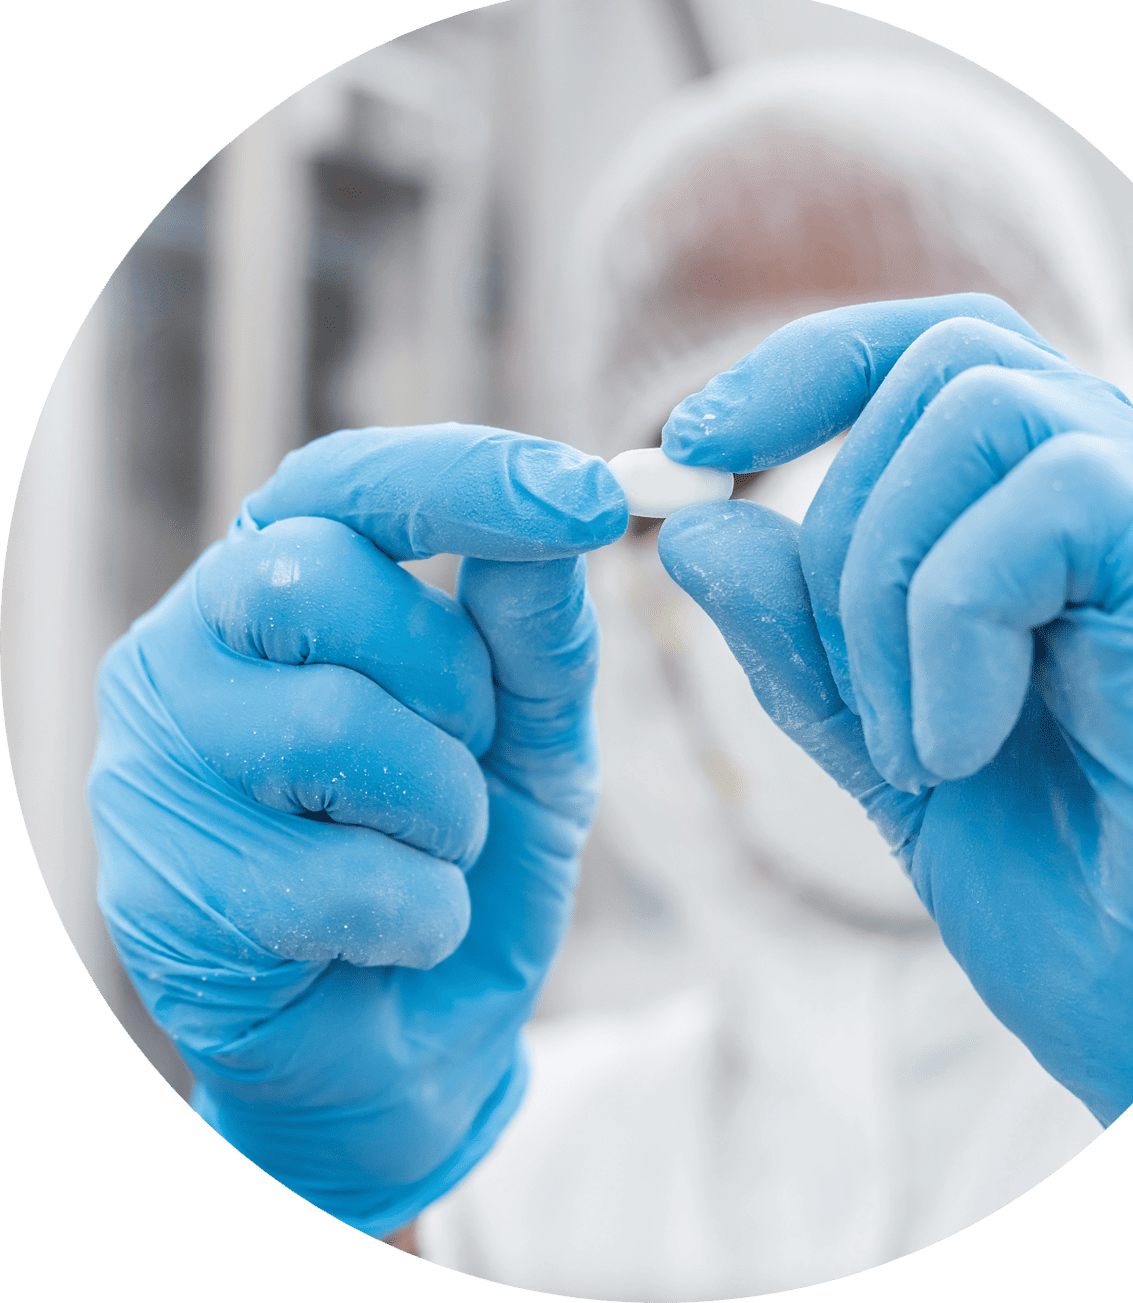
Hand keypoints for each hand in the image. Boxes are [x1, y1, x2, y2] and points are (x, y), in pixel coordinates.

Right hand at [89, 424, 627, 1235]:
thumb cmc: (464, 858)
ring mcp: (155, 767)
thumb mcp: (534, 741)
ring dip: (446, 808)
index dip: (468, 479)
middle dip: (450, 679)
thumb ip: (536, 640)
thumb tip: (551, 533)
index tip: (592, 497)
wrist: (413, 1039)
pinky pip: (333, 876)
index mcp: (278, 586)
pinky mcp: (161, 892)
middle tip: (470, 754)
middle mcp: (191, 651)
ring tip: (436, 855)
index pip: (346, 482)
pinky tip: (397, 935)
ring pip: (333, 725)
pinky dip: (420, 913)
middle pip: (318, 578)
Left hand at [656, 295, 1132, 1125]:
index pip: (938, 356)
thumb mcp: (902, 767)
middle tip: (856, 705)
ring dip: (884, 589)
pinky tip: (960, 748)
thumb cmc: (1093, 913)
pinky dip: (948, 625)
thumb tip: (698, 531)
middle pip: (944, 362)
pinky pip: (1045, 499)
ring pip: (979, 412)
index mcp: (1072, 531)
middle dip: (835, 528)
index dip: (805, 370)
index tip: (693, 446)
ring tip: (917, 751)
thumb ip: (806, 650)